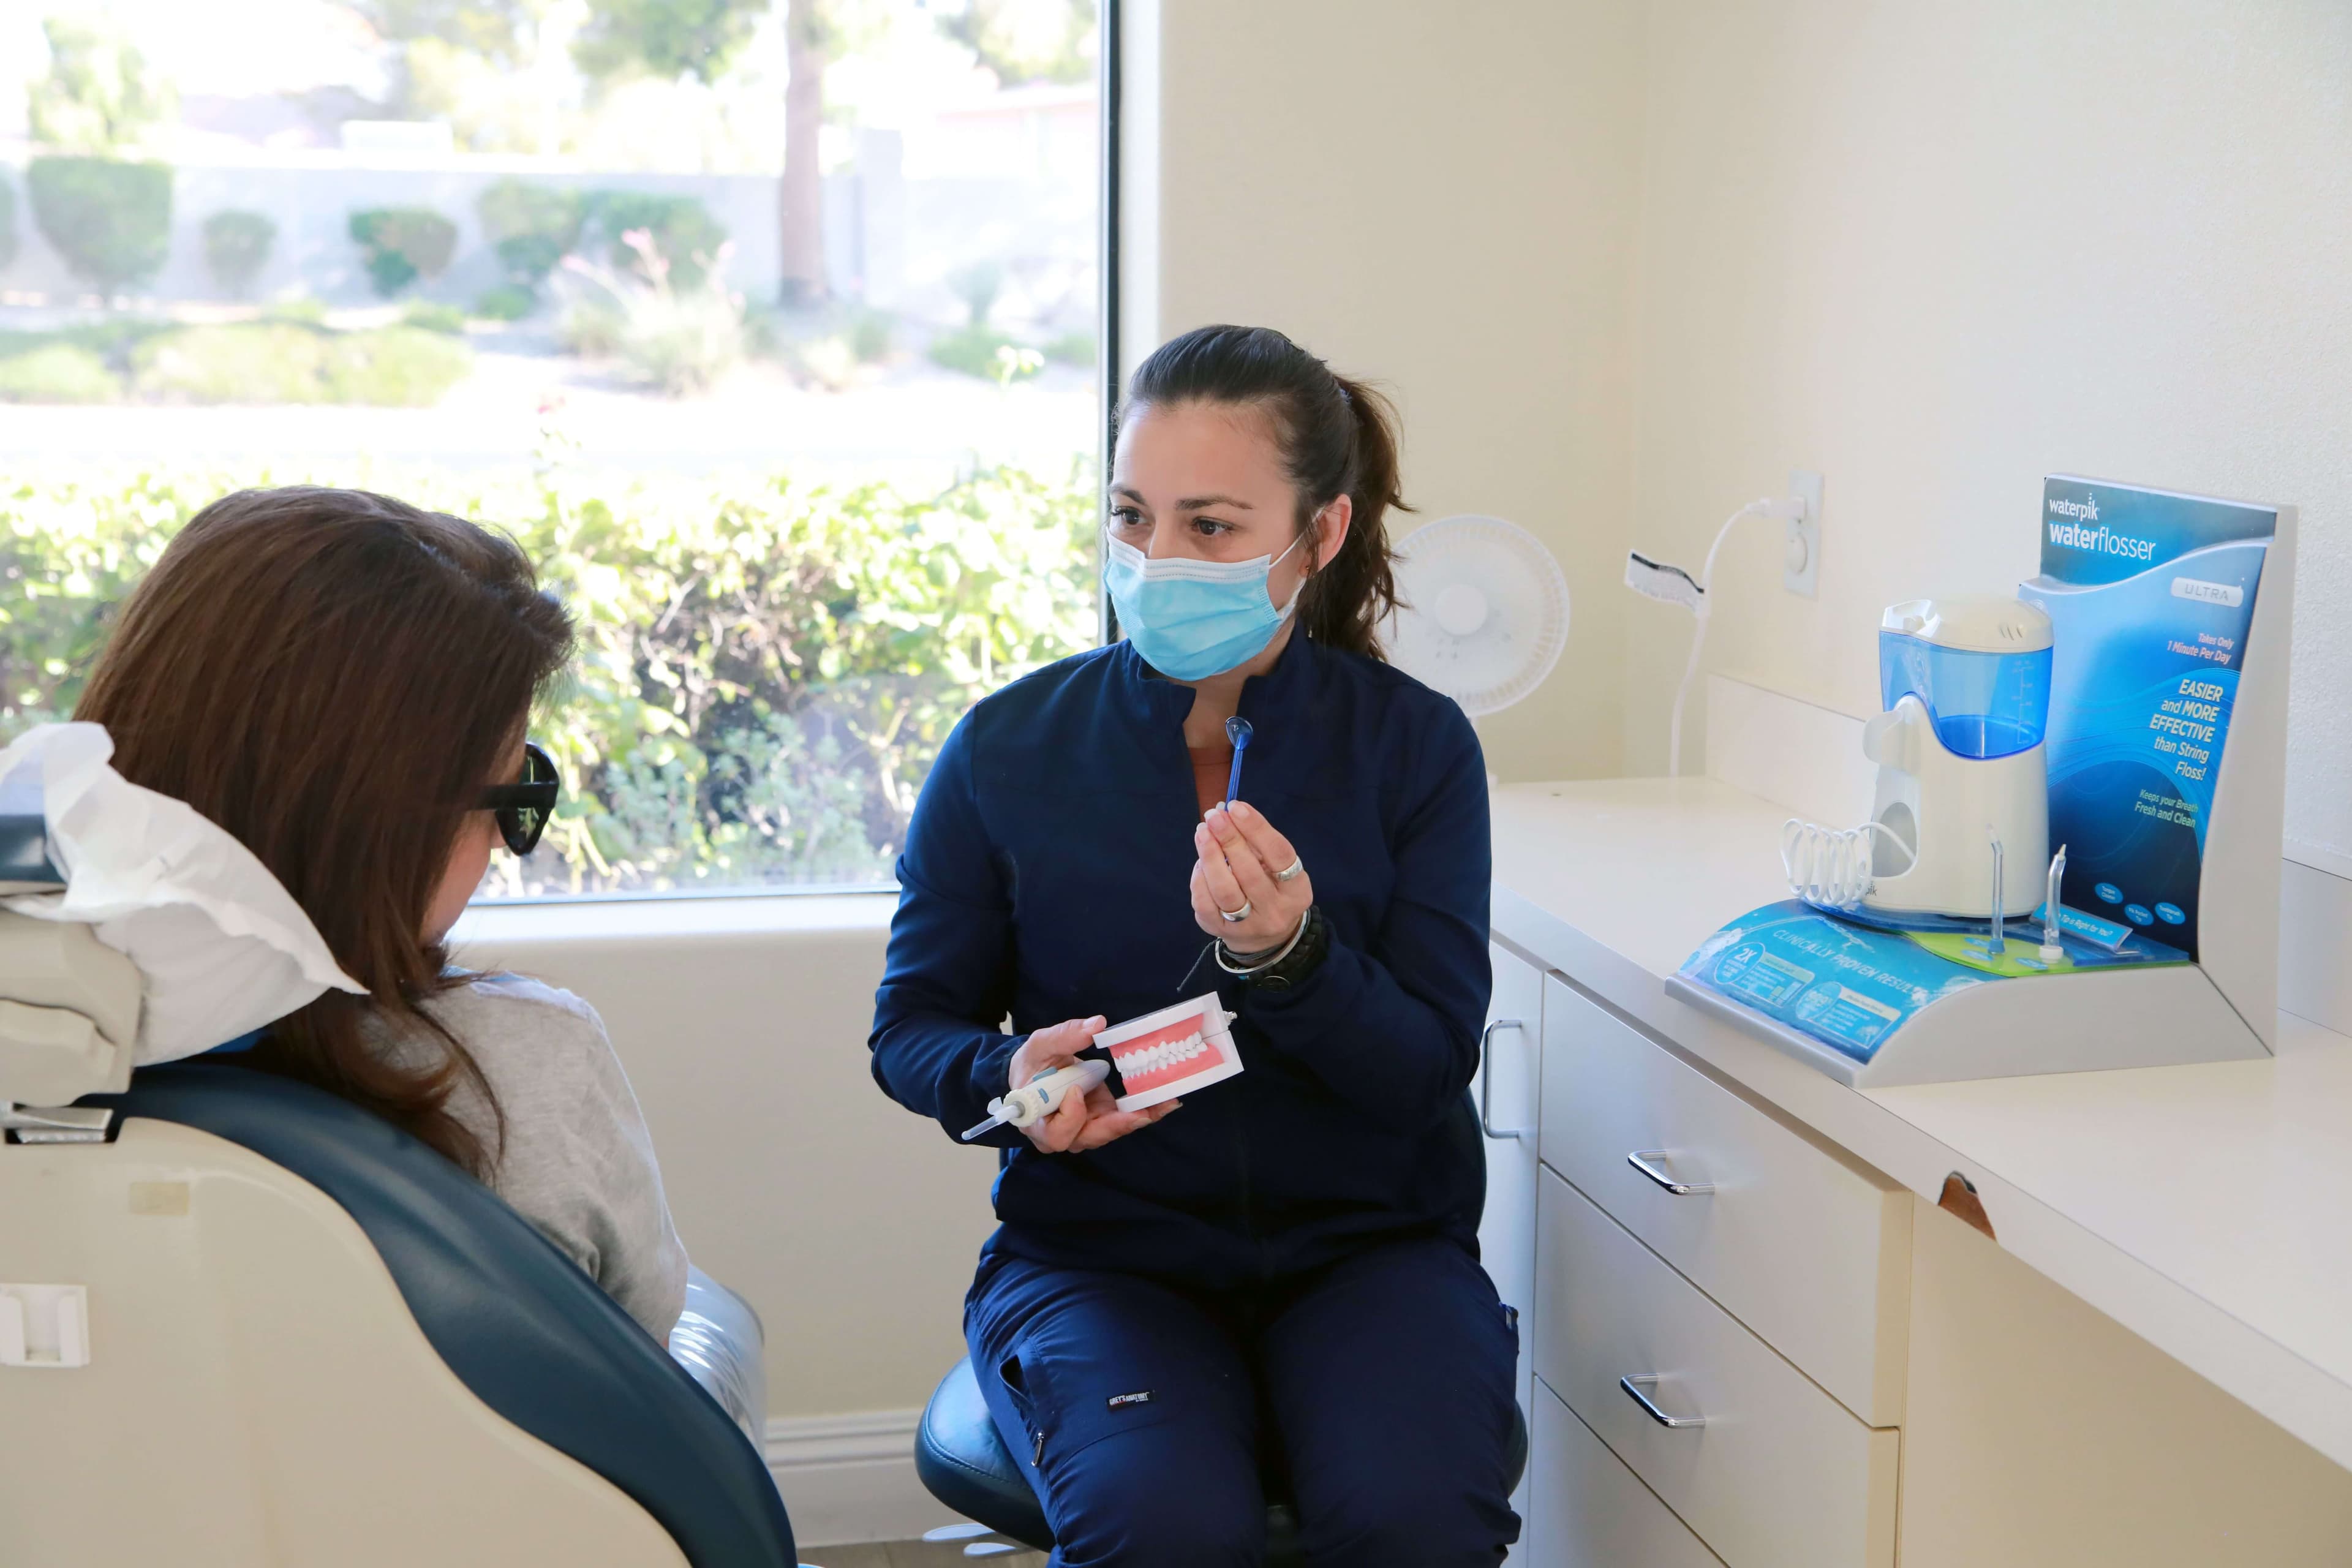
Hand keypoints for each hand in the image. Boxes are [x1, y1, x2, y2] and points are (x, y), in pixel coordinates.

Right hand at [1007, 1015, 1180, 1153]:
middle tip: (1143, 1112)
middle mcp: (1063, 1133)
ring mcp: (1085, 1128)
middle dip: (1118, 1124)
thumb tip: (1097, 1025)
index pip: (1056, 1134)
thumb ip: (1065, 1036)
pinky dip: (1144, 1111)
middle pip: (1090, 1137)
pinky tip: (1166, 1101)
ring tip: (1165, 1102)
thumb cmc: (1033, 1063)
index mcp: (1039, 1121)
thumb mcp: (1041, 1045)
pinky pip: (1122, 1121)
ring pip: (1111, 1131)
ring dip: (1139, 1117)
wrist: (1036, 1072)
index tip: (1076, 1089)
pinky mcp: (1102, 1119)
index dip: (1070, 1117)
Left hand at [1192, 800, 1313, 949]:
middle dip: (1229, 839)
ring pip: (1225, 891)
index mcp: (1296, 891)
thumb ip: (1258, 843)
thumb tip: (1227, 814)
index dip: (1257, 828)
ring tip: (1202, 832)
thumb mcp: (1277, 868)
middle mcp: (1275, 911)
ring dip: (1210, 856)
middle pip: (1249, 873)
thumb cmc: (1272, 888)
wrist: (1266, 938)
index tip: (1236, 807)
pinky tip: (1200, 861)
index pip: (1279, 855)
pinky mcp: (1221, 932)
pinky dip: (1200, 878)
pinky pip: (1205, 904)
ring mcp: (1248, 926)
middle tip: (1214, 816)